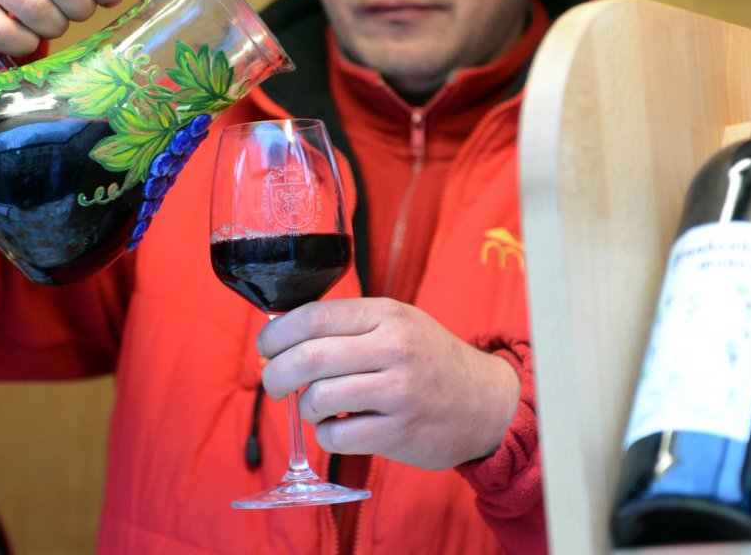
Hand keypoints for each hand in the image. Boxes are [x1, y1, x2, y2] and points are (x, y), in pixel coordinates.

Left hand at [257, 298, 519, 469]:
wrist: (484, 401)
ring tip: (317, 407)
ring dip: (305, 407)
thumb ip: (348, 326)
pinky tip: (339, 428)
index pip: (313, 317)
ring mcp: (398, 391)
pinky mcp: (399, 432)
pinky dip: (326, 435)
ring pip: (317, 399)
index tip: (266, 347)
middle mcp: (393, 348)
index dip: (276, 333)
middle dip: (276, 374)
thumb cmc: (429, 360)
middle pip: (308, 358)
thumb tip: (280, 338)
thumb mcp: (398, 323)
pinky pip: (336, 436)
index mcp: (386, 315)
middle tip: (274, 384)